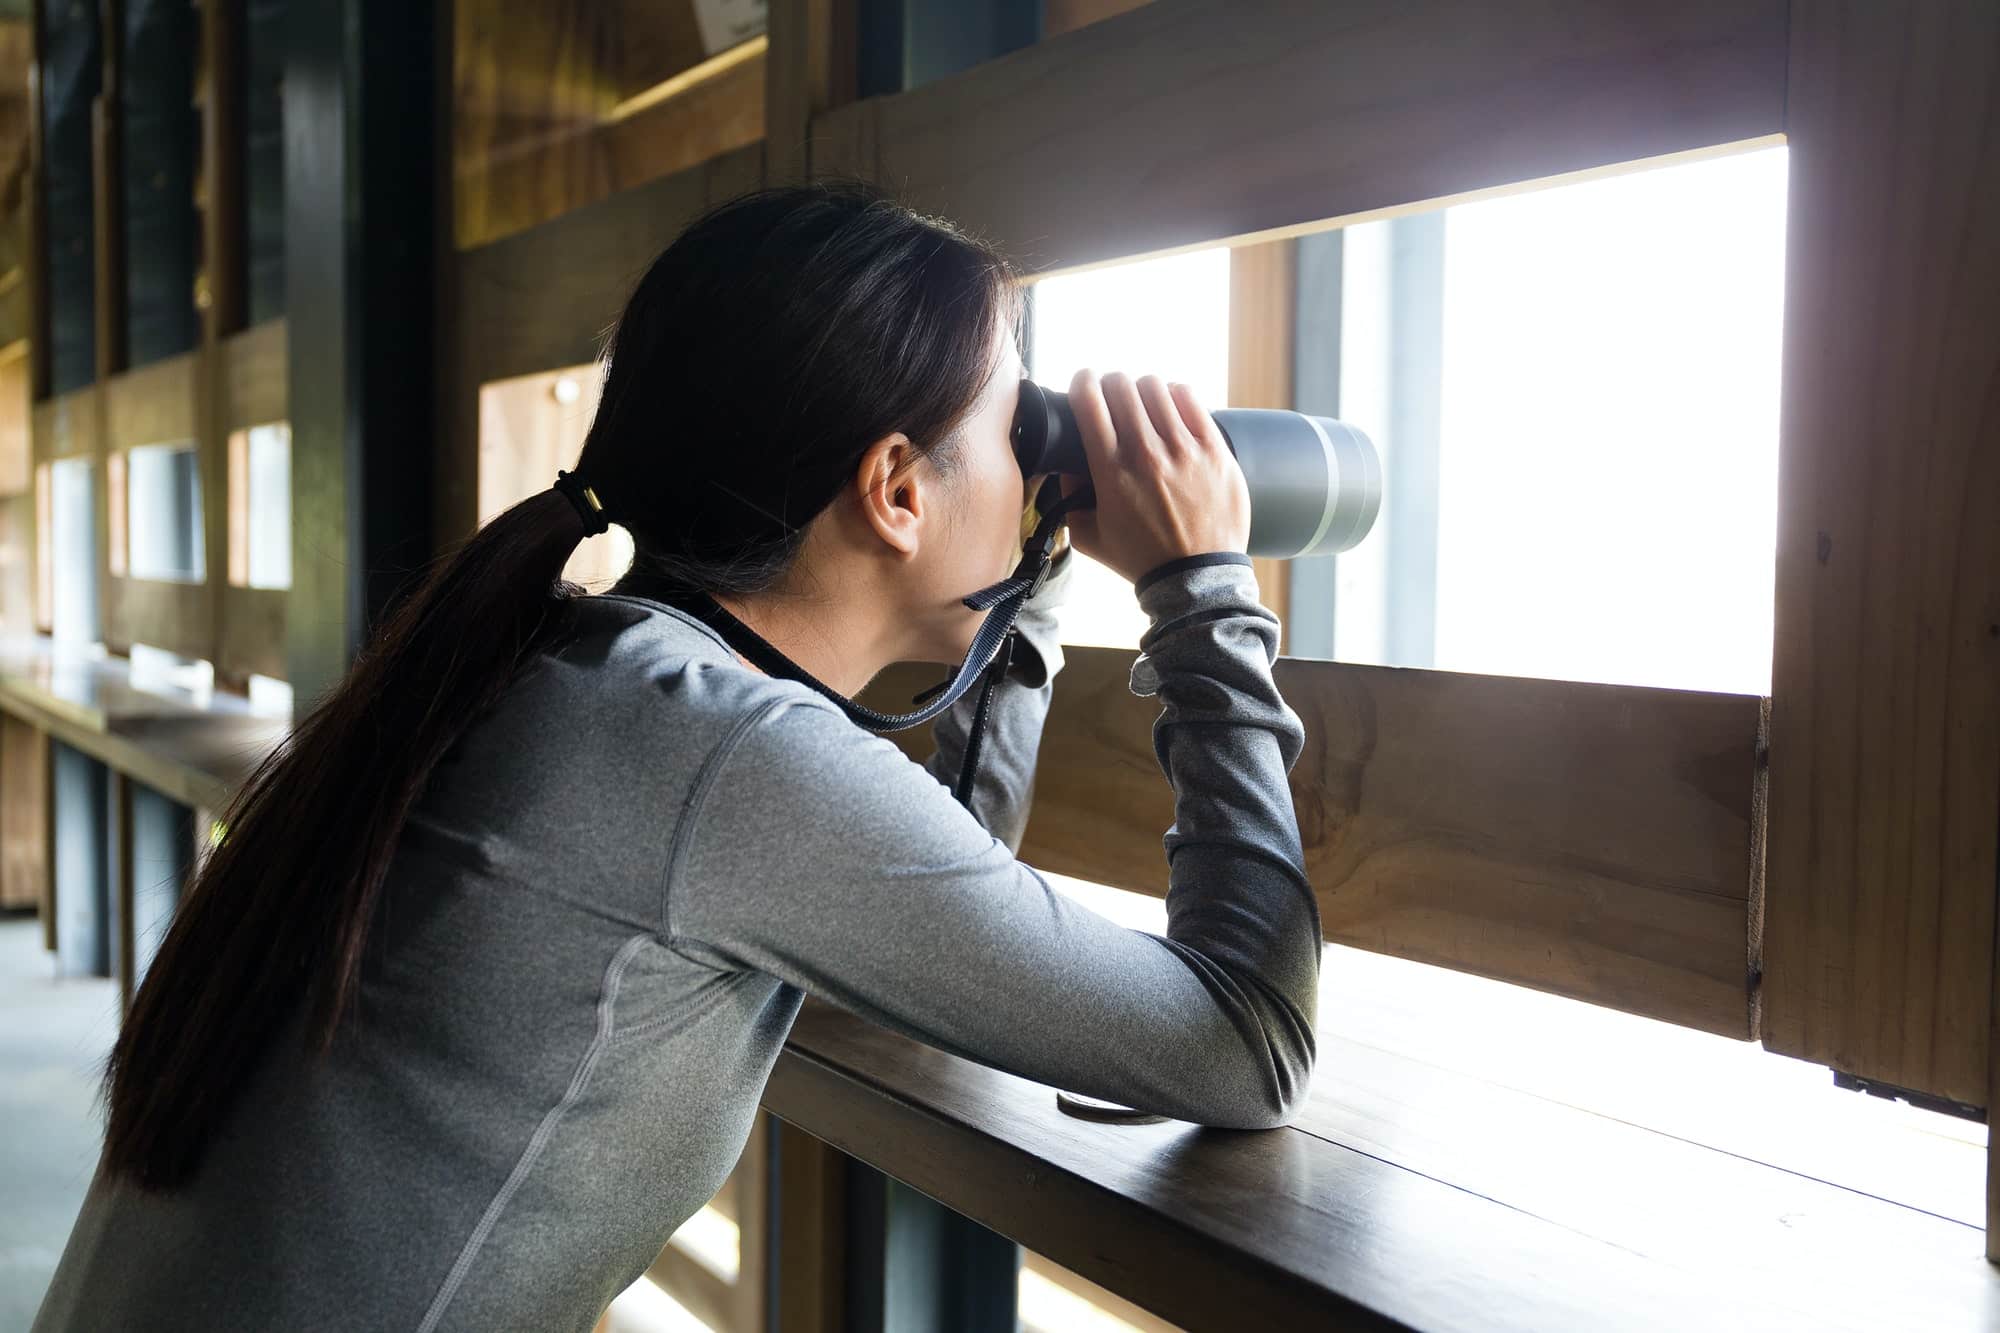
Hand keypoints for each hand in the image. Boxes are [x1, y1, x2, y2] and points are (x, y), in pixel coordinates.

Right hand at [1058, 369, 1249, 583]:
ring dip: (1142, 390)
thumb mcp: (1090, 536)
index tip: (1082, 385)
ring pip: (1154, 387)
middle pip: (1120, 385)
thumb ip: (1069, 501)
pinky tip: (1171, 407)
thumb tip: (1067, 468)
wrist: (1195, 579)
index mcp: (1111, 470)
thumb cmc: (1142, 559)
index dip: (1081, 383)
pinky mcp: (1214, 449)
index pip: (1088, 400)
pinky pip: (1190, 398)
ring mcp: (1183, 449)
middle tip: (1112, 397)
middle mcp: (1146, 452)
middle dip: (1110, 384)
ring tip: (1143, 404)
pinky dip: (1175, 395)